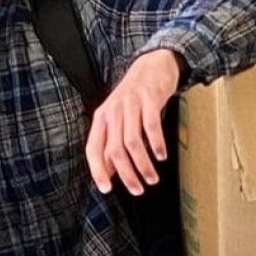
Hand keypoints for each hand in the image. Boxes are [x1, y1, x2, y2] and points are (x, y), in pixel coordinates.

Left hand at [87, 47, 180, 195]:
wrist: (152, 65)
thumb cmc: (135, 97)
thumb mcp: (118, 118)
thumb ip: (112, 142)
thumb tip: (108, 171)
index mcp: (102, 118)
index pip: (94, 148)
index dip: (98, 170)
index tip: (106, 189)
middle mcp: (113, 111)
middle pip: (115, 150)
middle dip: (127, 174)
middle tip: (138, 190)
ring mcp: (130, 105)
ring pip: (132, 142)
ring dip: (143, 165)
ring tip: (152, 179)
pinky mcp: (149, 99)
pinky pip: (150, 126)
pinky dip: (156, 144)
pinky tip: (161, 155)